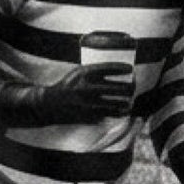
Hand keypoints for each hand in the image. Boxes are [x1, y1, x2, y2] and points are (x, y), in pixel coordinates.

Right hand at [0, 70, 130, 132]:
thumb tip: (118, 70)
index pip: (110, 68)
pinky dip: (116, 112)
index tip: (130, 70)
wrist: (50, 105)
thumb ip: (95, 72)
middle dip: (129, 88)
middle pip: (118, 87)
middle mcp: (87, 87)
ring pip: (116, 104)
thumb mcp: (77, 73)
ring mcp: (89, 103)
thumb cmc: (67, 85)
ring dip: (126, 102)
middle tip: (133, 87)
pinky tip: (121, 111)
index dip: (122, 69)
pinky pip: (108, 114)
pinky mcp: (89, 115)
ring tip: (129, 101)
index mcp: (84, 73)